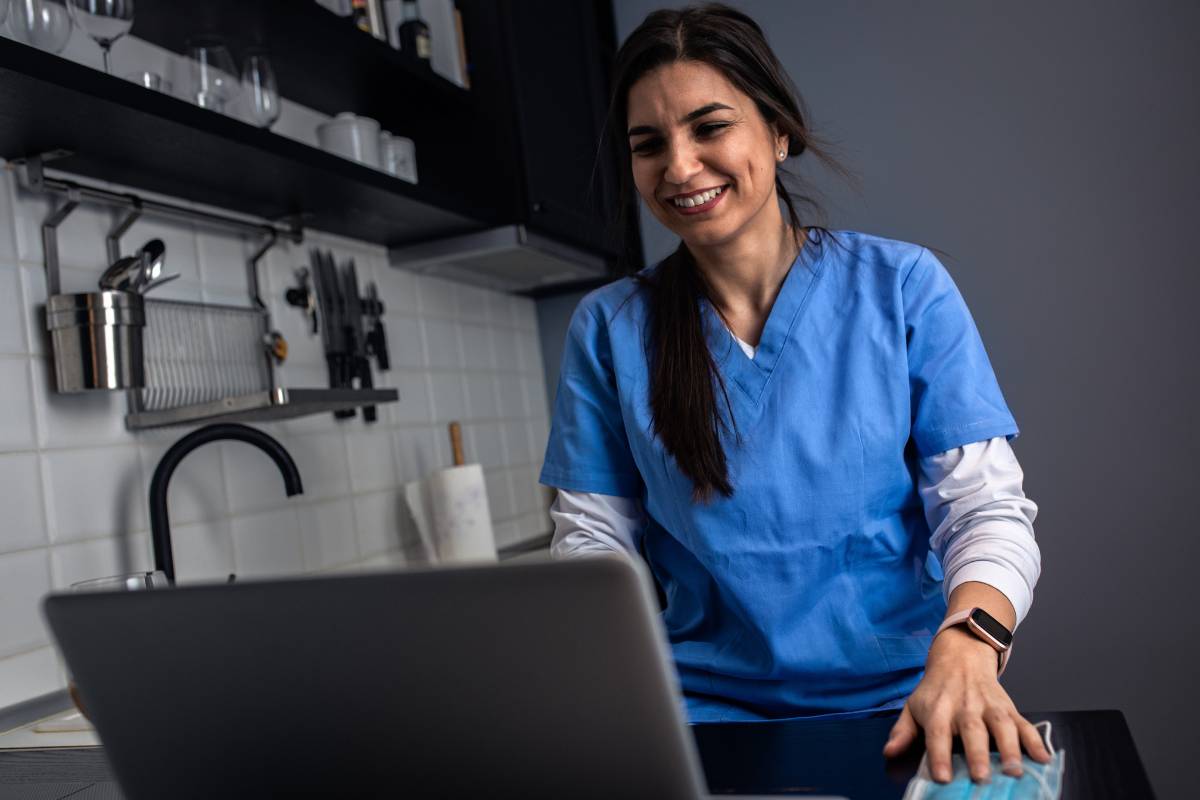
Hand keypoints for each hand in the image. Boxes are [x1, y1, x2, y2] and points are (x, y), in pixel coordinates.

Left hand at [881, 626, 1051, 782]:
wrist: (960, 657)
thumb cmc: (935, 690)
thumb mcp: (913, 706)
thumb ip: (902, 732)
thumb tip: (889, 752)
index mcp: (938, 709)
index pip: (936, 733)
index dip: (938, 755)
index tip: (941, 777)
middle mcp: (964, 706)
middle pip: (971, 729)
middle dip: (977, 754)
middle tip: (981, 777)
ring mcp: (989, 706)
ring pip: (1001, 725)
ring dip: (1010, 748)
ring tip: (1015, 771)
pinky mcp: (1008, 707)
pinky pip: (1024, 723)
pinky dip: (1035, 740)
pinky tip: (1042, 758)